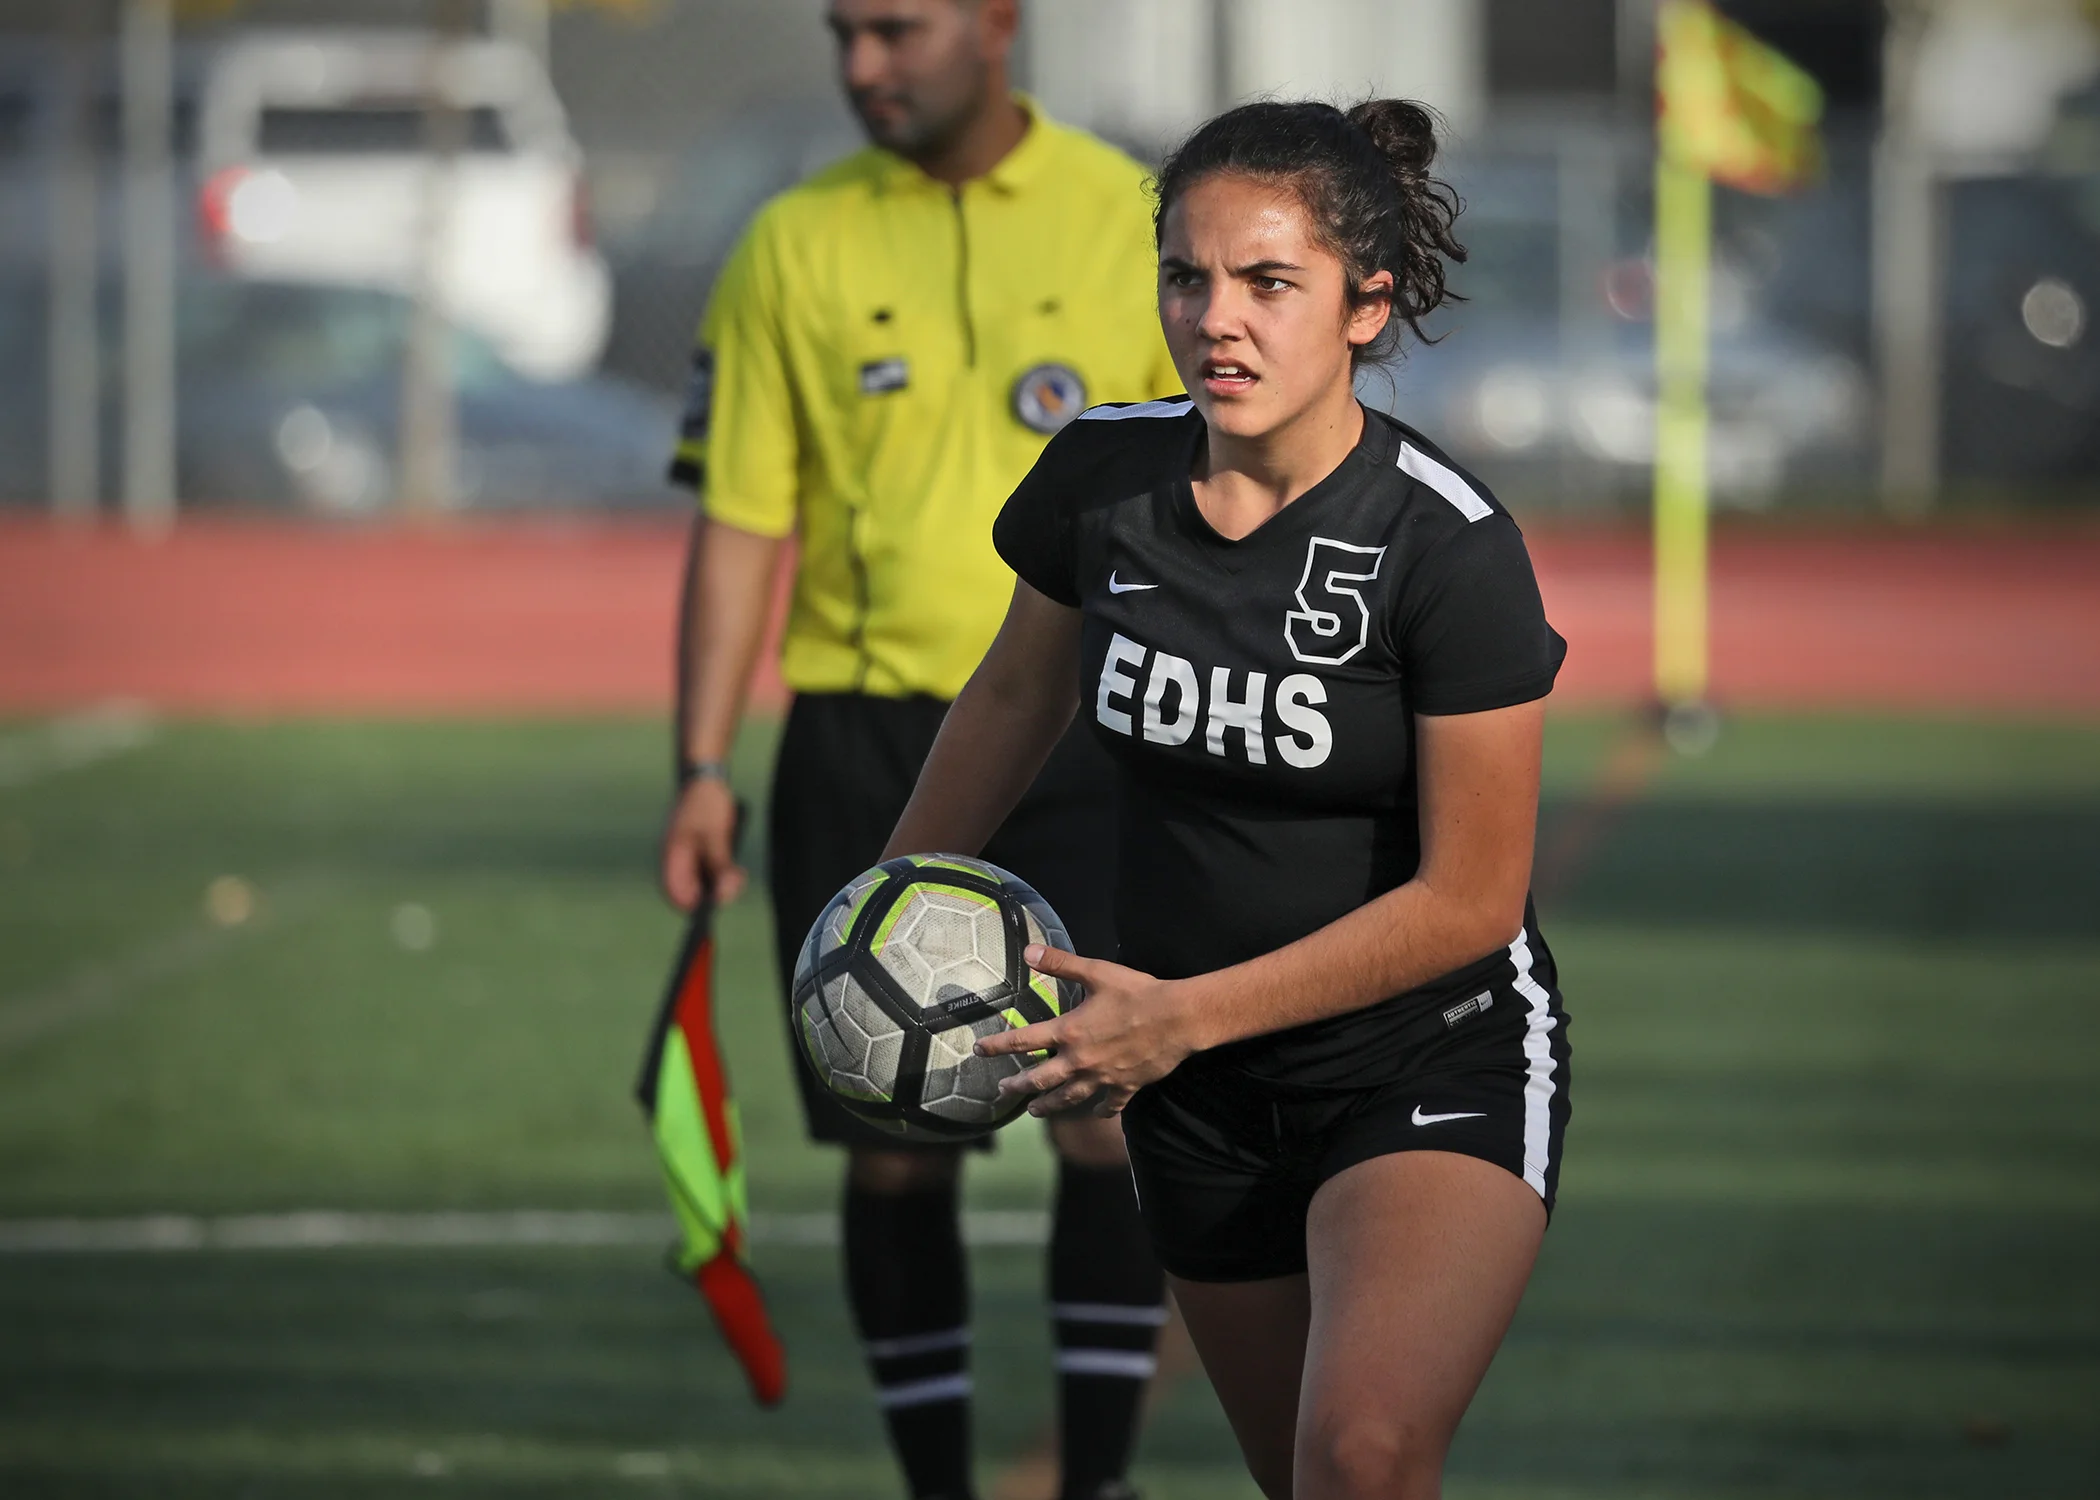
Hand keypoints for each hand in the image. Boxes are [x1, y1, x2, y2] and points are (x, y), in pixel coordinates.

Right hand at [659, 775, 743, 910]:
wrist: (708, 778)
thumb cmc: (707, 804)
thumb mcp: (717, 836)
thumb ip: (720, 866)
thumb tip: (722, 897)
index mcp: (672, 858)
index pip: (677, 896)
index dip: (696, 906)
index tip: (718, 904)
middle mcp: (677, 862)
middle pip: (693, 894)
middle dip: (716, 894)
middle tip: (736, 880)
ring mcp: (689, 859)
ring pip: (705, 885)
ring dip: (723, 883)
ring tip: (739, 873)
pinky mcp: (701, 854)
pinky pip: (712, 874)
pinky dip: (724, 874)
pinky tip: (737, 869)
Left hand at [975, 946, 1197, 1116]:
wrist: (1177, 1019)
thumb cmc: (1137, 993)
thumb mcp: (1097, 972)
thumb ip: (1060, 963)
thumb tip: (1028, 952)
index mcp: (1069, 1032)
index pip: (1022, 1040)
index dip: (997, 1045)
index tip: (979, 1050)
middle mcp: (1080, 1061)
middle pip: (1040, 1079)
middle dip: (1018, 1086)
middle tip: (1002, 1091)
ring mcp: (1102, 1078)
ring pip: (1068, 1099)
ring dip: (1048, 1106)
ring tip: (1034, 1111)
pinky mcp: (1125, 1088)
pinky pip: (1108, 1105)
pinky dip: (1099, 1110)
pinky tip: (1095, 1112)